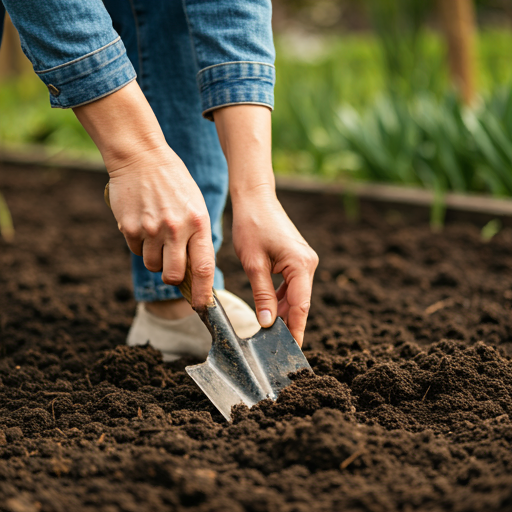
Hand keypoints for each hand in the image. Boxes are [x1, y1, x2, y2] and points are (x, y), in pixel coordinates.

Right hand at [107, 146, 214, 306]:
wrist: (141, 156)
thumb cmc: (174, 183)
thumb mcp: (195, 206)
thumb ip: (196, 237)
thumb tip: (194, 272)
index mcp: (198, 222)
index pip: (204, 268)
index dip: (204, 293)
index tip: (203, 307)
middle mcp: (176, 228)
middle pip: (174, 276)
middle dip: (173, 279)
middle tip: (172, 269)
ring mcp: (151, 229)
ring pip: (152, 265)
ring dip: (155, 259)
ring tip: (157, 234)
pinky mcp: (129, 227)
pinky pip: (135, 250)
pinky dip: (140, 244)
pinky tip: (144, 223)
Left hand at [231, 190, 317, 345]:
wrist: (255, 199)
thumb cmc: (252, 226)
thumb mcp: (253, 264)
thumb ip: (263, 295)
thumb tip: (268, 324)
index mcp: (302, 265)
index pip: (301, 307)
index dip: (296, 331)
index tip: (292, 353)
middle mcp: (309, 264)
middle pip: (300, 303)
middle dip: (289, 325)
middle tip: (274, 348)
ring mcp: (304, 261)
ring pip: (296, 296)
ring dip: (284, 313)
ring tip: (270, 334)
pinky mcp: (297, 259)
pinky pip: (292, 286)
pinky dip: (282, 299)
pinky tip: (270, 310)